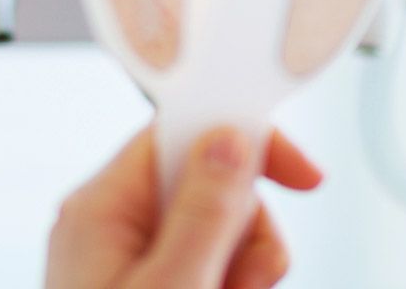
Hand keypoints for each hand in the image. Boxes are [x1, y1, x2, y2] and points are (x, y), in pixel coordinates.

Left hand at [45, 124, 321, 288]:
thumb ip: (203, 214)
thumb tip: (230, 138)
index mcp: (103, 208)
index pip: (181, 132)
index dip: (244, 139)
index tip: (302, 176)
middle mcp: (115, 225)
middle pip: (212, 183)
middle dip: (248, 232)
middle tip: (248, 284)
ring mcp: (132, 261)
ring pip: (222, 229)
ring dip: (245, 270)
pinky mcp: (154, 287)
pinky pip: (214, 265)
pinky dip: (233, 286)